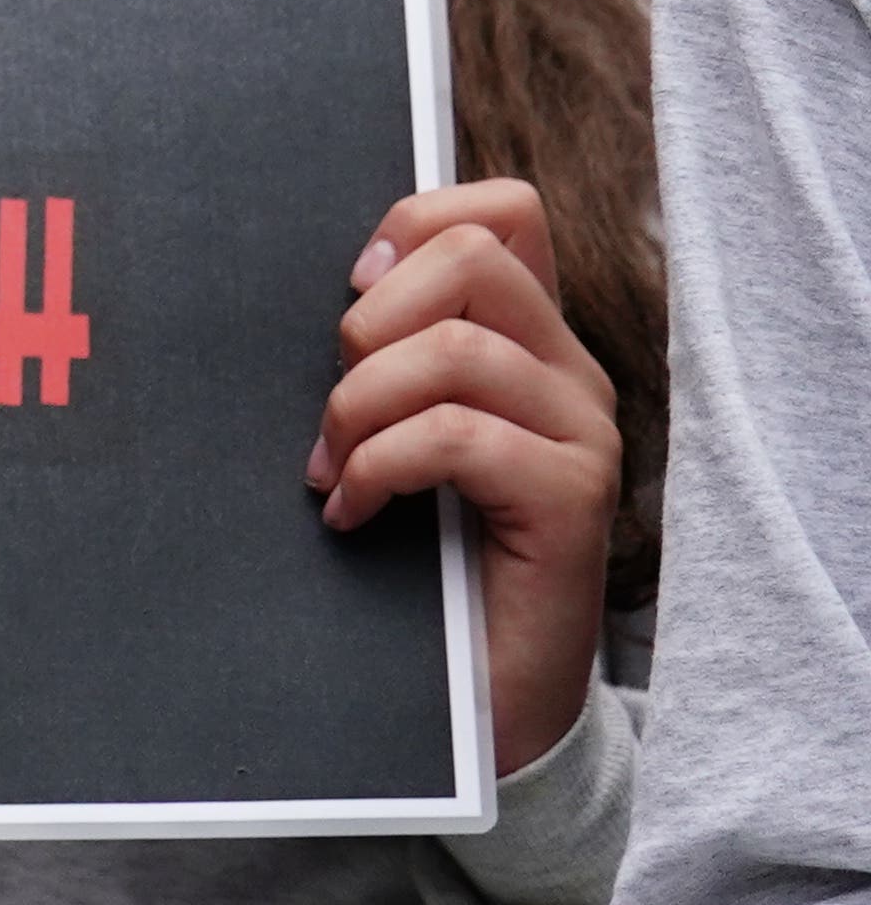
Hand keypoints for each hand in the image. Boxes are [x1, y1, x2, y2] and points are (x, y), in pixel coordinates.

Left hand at [313, 177, 620, 771]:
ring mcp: (583, 434)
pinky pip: (456, 436)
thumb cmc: (417, 556)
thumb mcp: (391, 431)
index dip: (416, 220)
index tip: (352, 285)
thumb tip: (321, 284)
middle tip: (331, 408)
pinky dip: (379, 467)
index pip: (506, 211)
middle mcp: (570, 374)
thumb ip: (381, 357)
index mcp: (529, 342)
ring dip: (358, 407)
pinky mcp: (574, 498)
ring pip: (453, 349)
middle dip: (367, 321)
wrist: (480, 693)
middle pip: (471, 259)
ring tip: (333, 472)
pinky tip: (354, 513)